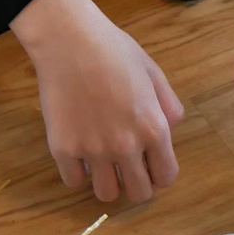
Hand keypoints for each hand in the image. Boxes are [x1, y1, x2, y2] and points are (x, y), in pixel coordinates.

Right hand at [13, 0, 184, 202]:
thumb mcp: (153, 72)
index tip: (149, 164)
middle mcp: (126, 146)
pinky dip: (78, 173)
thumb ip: (168, 105)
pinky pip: (74, 181)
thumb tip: (170, 129)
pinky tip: (78, 155)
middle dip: (136, 183)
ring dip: (108, 182)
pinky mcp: (63, 148)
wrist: (68, 39)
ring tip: (102, 163)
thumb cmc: (114, 50)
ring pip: (106, 195)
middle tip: (126, 167)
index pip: (166, 177)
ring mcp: (93, 150)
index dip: (159, 173)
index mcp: (153, 128)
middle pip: (138, 194)